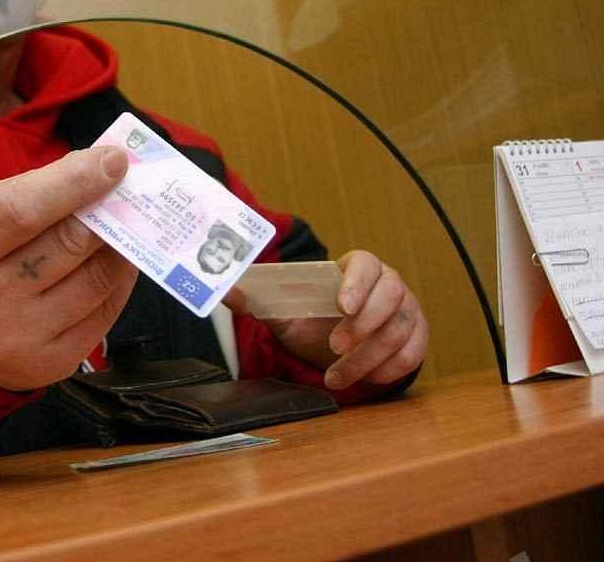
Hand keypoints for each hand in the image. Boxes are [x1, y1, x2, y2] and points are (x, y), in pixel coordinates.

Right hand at [0, 147, 138, 390]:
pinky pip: (105, 312)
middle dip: (106, 210)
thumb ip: (28, 190)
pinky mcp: (49, 365)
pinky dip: (118, 281)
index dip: (74, 182)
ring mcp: (17, 339)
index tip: (113, 160)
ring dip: (119, 246)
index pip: (22, 210)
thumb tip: (97, 167)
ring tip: (121, 226)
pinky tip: (114, 263)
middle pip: (68, 243)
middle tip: (127, 190)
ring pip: (96, 278)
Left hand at [225, 251, 427, 390]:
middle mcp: (388, 283)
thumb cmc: (312, 318)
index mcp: (356, 266)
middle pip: (389, 297)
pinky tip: (366, 379)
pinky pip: (413, 353)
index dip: (356, 283)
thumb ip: (256, 299)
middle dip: (361, 326)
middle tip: (333, 348)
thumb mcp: (283, 310)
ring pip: (398, 331)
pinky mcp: (418, 335)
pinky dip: (389, 369)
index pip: (365, 264)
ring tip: (336, 377)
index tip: (341, 306)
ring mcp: (408, 308)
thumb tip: (224, 291)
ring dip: (367, 358)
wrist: (337, 341)